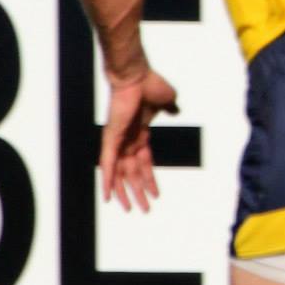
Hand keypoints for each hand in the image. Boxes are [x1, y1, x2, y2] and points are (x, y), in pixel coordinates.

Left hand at [99, 68, 179, 211]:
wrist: (135, 75)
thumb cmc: (150, 83)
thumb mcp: (167, 100)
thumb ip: (171, 108)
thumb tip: (176, 109)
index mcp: (139, 134)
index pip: (144, 163)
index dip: (150, 179)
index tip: (156, 194)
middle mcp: (127, 140)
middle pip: (132, 174)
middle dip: (139, 193)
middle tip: (145, 209)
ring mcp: (117, 141)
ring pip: (120, 175)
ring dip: (126, 193)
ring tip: (134, 210)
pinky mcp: (110, 139)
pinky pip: (107, 165)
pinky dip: (107, 181)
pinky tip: (109, 197)